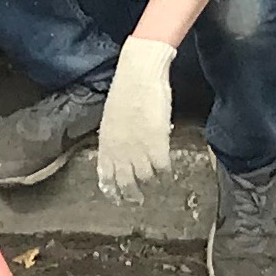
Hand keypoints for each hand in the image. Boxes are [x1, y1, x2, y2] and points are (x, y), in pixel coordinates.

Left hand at [94, 36, 177, 198]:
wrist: (139, 75)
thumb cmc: (126, 89)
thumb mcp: (113, 117)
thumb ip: (116, 137)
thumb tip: (123, 148)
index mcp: (106, 144)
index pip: (106, 176)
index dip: (112, 189)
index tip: (117, 197)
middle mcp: (119, 152)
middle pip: (125, 184)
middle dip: (131, 195)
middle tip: (138, 200)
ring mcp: (138, 151)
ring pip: (145, 179)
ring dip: (151, 184)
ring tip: (157, 186)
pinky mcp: (157, 146)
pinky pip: (163, 169)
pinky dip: (166, 174)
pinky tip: (169, 173)